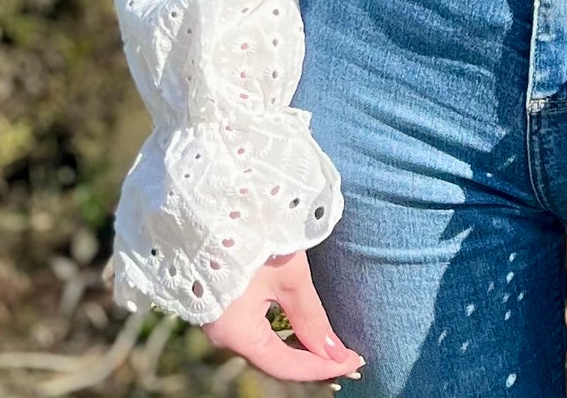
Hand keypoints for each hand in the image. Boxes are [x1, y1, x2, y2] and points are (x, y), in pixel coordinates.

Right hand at [201, 249, 364, 383]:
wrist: (213, 200)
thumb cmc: (253, 237)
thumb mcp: (289, 276)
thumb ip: (310, 317)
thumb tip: (334, 352)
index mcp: (236, 333)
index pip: (285, 365)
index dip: (321, 367)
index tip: (353, 361)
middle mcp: (221, 332)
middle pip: (272, 357)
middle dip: (310, 358)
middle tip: (344, 353)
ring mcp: (216, 316)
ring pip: (262, 342)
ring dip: (296, 344)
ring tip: (327, 340)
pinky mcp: (217, 299)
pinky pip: (252, 326)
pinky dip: (278, 329)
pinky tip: (298, 323)